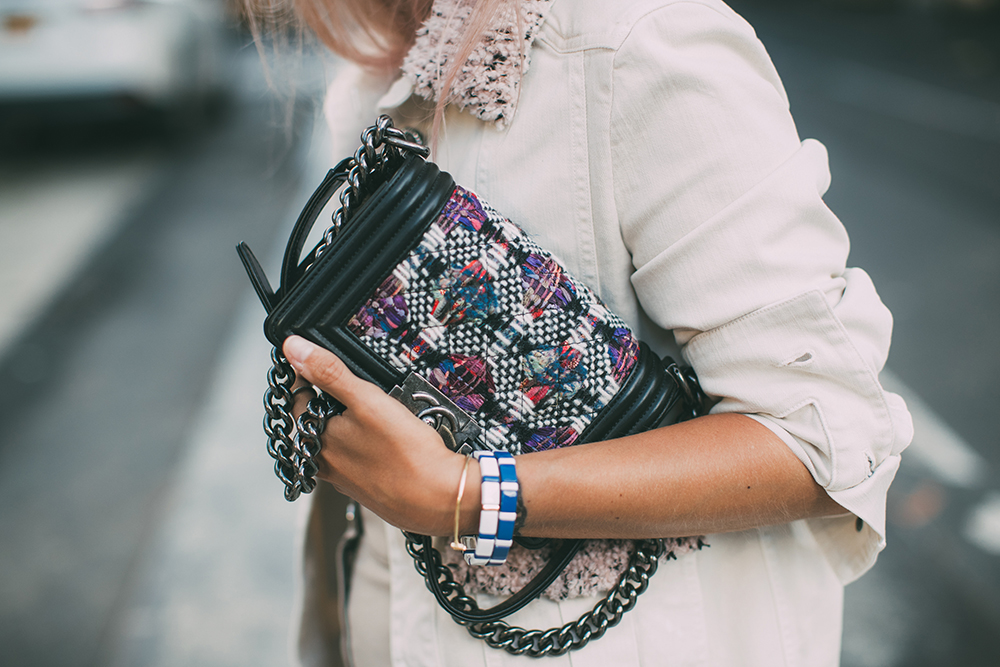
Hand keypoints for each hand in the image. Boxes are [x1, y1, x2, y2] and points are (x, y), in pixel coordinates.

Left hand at [283, 335, 468, 534]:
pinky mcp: (368, 489)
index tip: (317, 362)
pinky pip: (357, 461)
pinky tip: (385, 441)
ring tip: (370, 411)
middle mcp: (326, 464)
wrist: (440, 497)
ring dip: (348, 425)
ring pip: (337, 443)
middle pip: (316, 423)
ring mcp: (347, 480)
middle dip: (328, 402)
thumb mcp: (367, 400)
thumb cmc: (406, 453)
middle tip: (347, 385)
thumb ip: (329, 372)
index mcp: (318, 441)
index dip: (306, 377)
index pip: (297, 400)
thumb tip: (294, 348)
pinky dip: (365, 447)